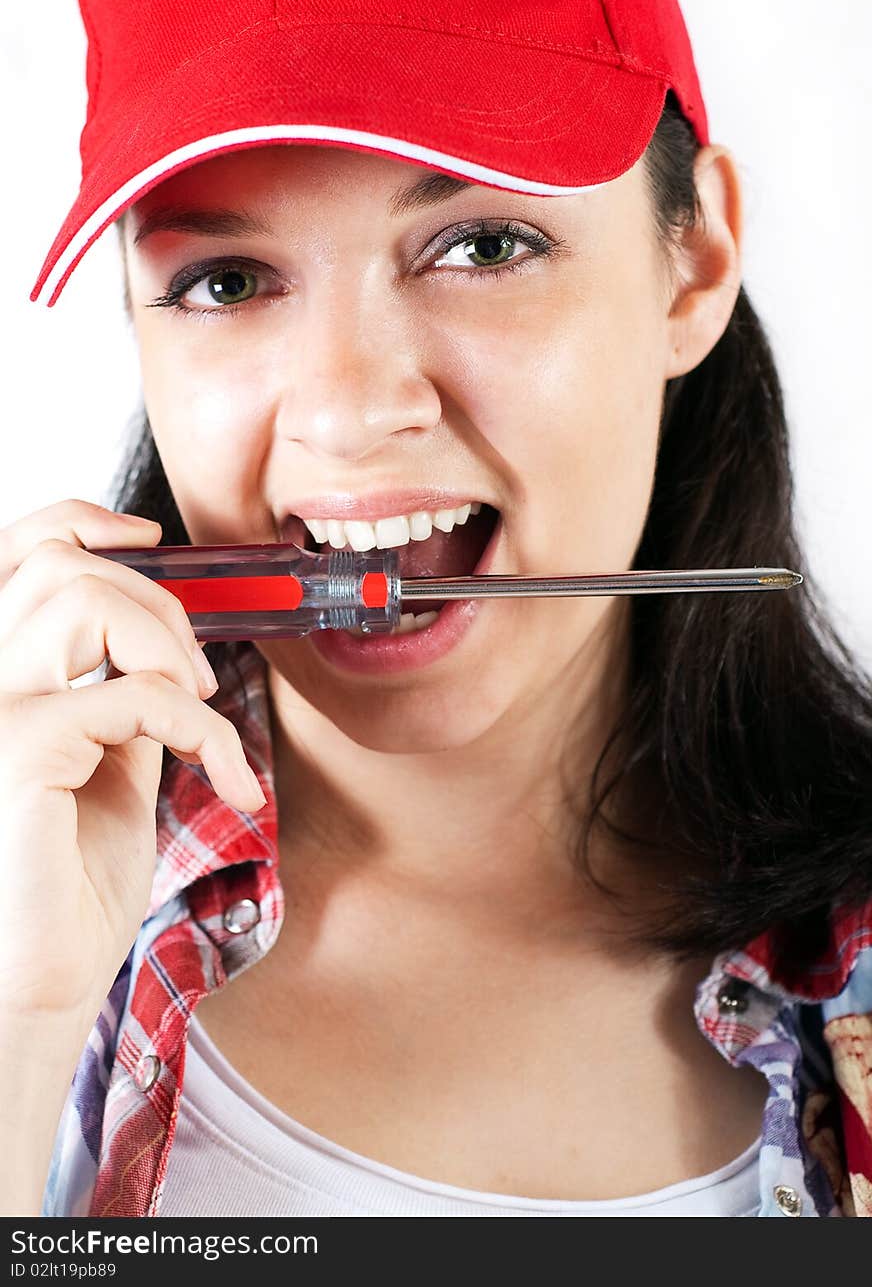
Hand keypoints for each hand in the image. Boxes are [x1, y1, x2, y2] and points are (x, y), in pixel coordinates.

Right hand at [0, 499, 265, 1027]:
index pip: (15, 553)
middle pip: (62, 566)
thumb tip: (171, 635)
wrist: (41, 980)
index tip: (147, 536)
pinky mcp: (14, 749)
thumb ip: (123, 690)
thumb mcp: (109, 760)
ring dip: (172, 650)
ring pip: (85, 600)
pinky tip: (221, 774)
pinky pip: (135, 694)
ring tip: (199, 716)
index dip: (79, 521)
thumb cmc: (68, 881)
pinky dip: (202, 726)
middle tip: (199, 679)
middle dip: (159, 606)